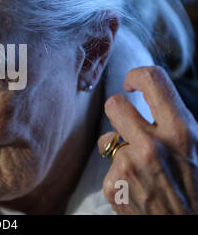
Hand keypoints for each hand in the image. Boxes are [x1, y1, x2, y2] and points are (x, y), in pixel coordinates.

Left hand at [98, 66, 197, 213]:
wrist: (188, 228)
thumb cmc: (197, 188)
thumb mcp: (196, 147)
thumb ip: (176, 122)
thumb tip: (154, 94)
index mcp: (181, 131)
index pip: (152, 79)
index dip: (137, 75)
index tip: (132, 83)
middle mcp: (152, 145)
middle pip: (113, 104)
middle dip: (118, 109)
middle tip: (128, 122)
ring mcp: (129, 166)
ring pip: (107, 138)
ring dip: (118, 146)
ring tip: (139, 165)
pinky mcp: (113, 185)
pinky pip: (108, 167)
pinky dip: (119, 174)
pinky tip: (136, 186)